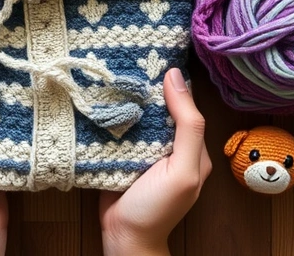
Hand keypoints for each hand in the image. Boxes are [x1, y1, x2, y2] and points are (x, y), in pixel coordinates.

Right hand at [99, 68, 211, 255]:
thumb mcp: (183, 169)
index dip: (174, 82)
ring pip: (138, 116)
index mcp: (192, 148)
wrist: (123, 238)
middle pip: (160, 108)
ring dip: (127, 99)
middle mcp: (170, 146)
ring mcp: (145, 150)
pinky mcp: (122, 154)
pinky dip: (112, 115)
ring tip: (112, 70)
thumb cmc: (158, 209)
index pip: (187, 106)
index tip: (157, 56)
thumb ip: (188, 127)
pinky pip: (120, 129)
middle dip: (147, 87)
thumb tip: (177, 78)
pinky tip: (101, 98)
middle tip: (129, 57)